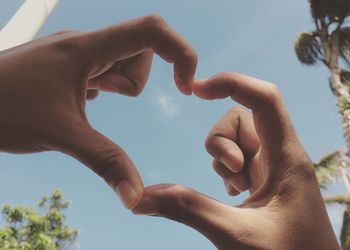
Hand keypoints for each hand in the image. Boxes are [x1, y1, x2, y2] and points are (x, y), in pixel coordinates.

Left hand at [0, 15, 196, 208]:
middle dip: (134, 82)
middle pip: (139, 51)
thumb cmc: (2, 109)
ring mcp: (76, 55)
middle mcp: (84, 45)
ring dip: (118, 85)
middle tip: (103, 96)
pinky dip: (105, 85)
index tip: (183, 88)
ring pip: (121, 62)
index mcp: (87, 49)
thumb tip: (136, 196)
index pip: (151, 31)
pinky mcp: (69, 66)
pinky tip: (81, 98)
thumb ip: (105, 162)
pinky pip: (104, 69)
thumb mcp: (62, 136)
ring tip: (87, 99)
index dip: (180, 52)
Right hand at [133, 72, 339, 249]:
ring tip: (236, 192)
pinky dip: (227, 171)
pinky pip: (237, 158)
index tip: (196, 88)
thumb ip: (188, 211)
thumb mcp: (236, 234)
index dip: (231, 83)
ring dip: (223, 161)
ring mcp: (271, 168)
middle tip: (232, 176)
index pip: (263, 98)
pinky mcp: (263, 180)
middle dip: (222, 142)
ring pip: (236, 139)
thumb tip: (140, 197)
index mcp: (286, 157)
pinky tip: (237, 196)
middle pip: (241, 118)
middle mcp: (281, 155)